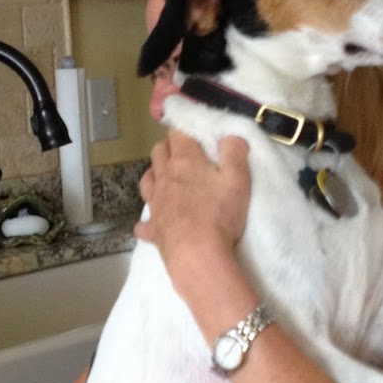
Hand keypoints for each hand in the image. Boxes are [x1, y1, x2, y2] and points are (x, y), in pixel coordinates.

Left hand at [136, 131, 250, 288]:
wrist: (198, 255)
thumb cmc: (219, 214)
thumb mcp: (238, 179)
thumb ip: (235, 151)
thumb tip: (230, 134)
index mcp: (184, 161)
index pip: (178, 132)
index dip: (184, 127)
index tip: (192, 128)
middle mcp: (164, 177)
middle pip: (158, 152)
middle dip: (168, 148)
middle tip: (184, 153)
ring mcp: (155, 204)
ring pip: (146, 181)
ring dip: (155, 176)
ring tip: (166, 180)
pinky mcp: (153, 229)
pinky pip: (144, 223)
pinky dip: (148, 221)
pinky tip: (154, 224)